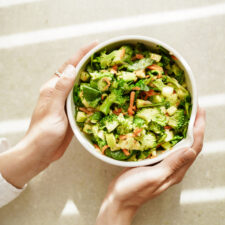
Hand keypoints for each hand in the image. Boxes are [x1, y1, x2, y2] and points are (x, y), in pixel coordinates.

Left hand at [0, 41, 97, 187]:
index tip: (95, 44)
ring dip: (93, 78)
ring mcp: (67, 103)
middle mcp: (60, 93)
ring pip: (82, 86)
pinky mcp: (72, 112)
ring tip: (107, 71)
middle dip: (90, 63)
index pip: (69, 66)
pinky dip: (93, 94)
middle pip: (76, 73)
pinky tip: (102, 94)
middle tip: (105, 56)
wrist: (41, 152)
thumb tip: (71, 69)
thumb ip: (61, 89)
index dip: (82, 54)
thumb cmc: (43, 133)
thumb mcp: (53, 110)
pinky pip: (84, 99)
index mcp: (53, 88)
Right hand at [96, 107, 205, 224]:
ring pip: (179, 144)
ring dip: (183, 128)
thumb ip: (172, 164)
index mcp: (176, 171)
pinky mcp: (155, 161)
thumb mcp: (154, 177)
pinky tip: (164, 126)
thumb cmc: (134, 190)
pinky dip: (169, 134)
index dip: (199, 128)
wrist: (119, 198)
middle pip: (190, 143)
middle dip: (194, 125)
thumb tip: (190, 149)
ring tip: (182, 114)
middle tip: (193, 109)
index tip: (199, 112)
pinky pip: (166, 145)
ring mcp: (164, 164)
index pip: (194, 147)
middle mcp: (173, 167)